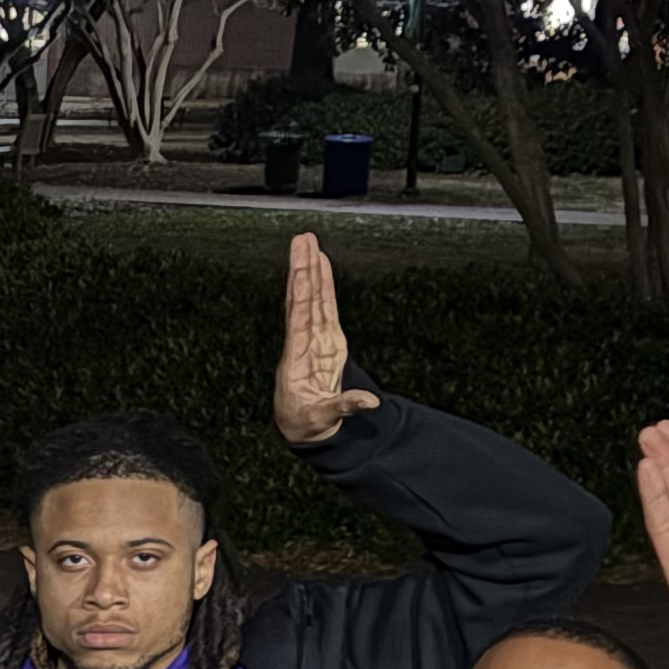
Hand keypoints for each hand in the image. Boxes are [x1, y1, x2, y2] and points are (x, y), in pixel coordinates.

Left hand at [272, 232, 382, 448]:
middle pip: (302, 300)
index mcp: (298, 359)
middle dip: (303, 269)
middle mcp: (303, 343)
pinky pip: (323, 309)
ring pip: (312, 300)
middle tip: (302, 239)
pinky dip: (323, 287)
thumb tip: (370, 402)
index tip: (302, 268)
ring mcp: (315, 340)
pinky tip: (320, 265)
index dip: (303, 292)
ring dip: (311, 271)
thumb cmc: (306, 423)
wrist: (301, 429)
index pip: (300, 319)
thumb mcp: (322, 419)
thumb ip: (344, 406)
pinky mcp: (327, 341)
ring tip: (308, 243)